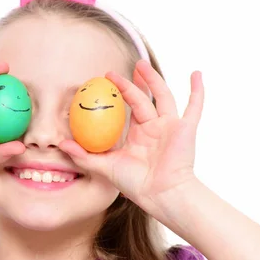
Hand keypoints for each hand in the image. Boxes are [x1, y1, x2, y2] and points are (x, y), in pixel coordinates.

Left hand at [59, 60, 203, 208]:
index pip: (126, 109)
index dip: (115, 96)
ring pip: (162, 96)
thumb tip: (61, 144)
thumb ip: (83, 155)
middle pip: (142, 99)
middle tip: (113, 71)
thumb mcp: (105, 167)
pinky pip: (194, 107)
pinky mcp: (185, 128)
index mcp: (138, 135)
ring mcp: (170, 126)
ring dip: (153, 79)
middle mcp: (154, 128)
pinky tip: (197, 74)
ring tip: (141, 64)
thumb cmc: (135, 184)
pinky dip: (197, 91)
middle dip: (130, 83)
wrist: (160, 195)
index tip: (102, 83)